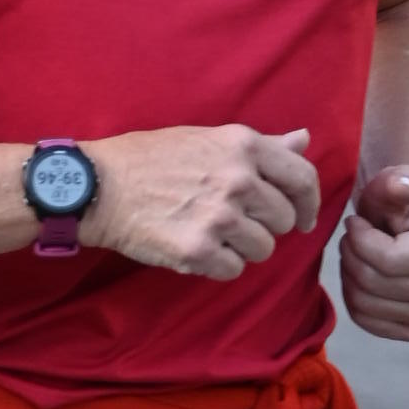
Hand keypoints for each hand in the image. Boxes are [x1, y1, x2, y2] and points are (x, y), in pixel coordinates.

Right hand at [88, 124, 319, 277]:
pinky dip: (219, 265)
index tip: (304, 219)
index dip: (309, 204)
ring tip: (212, 234)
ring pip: (262, 249)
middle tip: (236, 223)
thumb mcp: (210, 139)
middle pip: (283, 220)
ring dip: (243, 248)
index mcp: (243, 147)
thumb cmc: (153, 158)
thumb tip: (304, 140)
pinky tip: (198, 248)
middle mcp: (237, 180)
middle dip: (265, 226)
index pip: (303, 179)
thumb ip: (263, 145)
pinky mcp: (198, 250)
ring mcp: (219, 217)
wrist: (100, 186)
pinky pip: (233, 269)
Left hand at [338, 164, 408, 340]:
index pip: (390, 259)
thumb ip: (397, 183)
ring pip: (365, 304)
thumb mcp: (396, 183)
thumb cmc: (398, 203)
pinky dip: (352, 297)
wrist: (402, 228)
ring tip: (354, 253)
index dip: (359, 240)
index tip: (354, 222)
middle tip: (350, 237)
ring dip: (349, 274)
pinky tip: (358, 275)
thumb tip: (402, 187)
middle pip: (375, 283)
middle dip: (351, 255)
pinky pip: (366, 321)